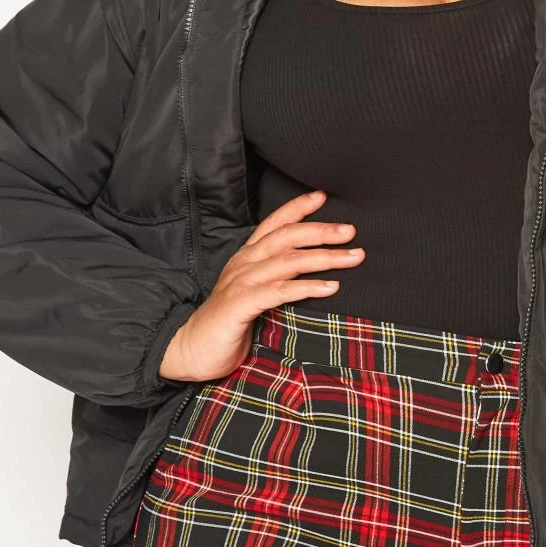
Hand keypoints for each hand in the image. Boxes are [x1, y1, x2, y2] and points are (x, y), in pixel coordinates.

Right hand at [157, 189, 362, 381]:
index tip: (323, 197)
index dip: (297, 208)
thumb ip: (276, 277)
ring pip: (288, 262)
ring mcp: (241, 282)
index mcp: (247, 257)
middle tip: (351, 231)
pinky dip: (306, 287)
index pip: (274, 224)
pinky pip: (278, 291)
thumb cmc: (230, 323)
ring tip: (352, 257)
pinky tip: (330, 287)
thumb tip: (313, 270)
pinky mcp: (240, 305)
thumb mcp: (254, 292)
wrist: (193, 349)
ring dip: (323, 257)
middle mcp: (244, 263)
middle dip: (321, 231)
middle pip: (286, 237)